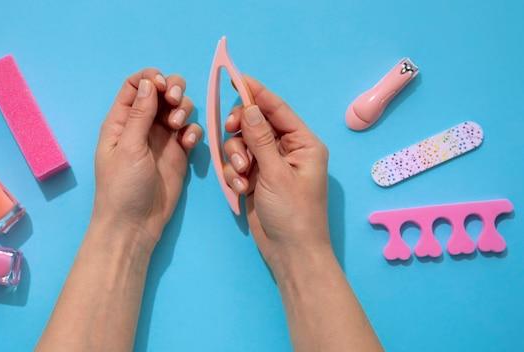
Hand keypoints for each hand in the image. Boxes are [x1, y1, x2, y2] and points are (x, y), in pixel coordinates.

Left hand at [93, 68, 201, 249]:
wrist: (134, 224)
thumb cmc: (122, 187)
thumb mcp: (127, 147)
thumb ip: (139, 113)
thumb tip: (149, 81)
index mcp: (121, 120)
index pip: (135, 84)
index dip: (151, 78)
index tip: (162, 87)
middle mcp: (142, 124)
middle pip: (161, 91)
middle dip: (173, 90)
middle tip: (175, 103)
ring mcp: (162, 138)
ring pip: (179, 109)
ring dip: (184, 110)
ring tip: (179, 128)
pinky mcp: (179, 153)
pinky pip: (190, 131)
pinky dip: (193, 131)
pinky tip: (188, 144)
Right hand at [222, 76, 330, 273]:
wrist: (290, 253)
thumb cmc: (293, 213)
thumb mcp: (276, 173)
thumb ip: (260, 139)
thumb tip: (249, 106)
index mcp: (303, 143)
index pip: (277, 109)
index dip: (256, 92)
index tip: (235, 77)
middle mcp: (287, 149)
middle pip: (255, 123)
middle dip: (240, 132)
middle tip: (231, 134)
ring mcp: (270, 164)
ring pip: (242, 144)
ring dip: (235, 157)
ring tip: (241, 177)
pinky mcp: (256, 178)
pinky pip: (237, 163)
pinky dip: (234, 174)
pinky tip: (240, 190)